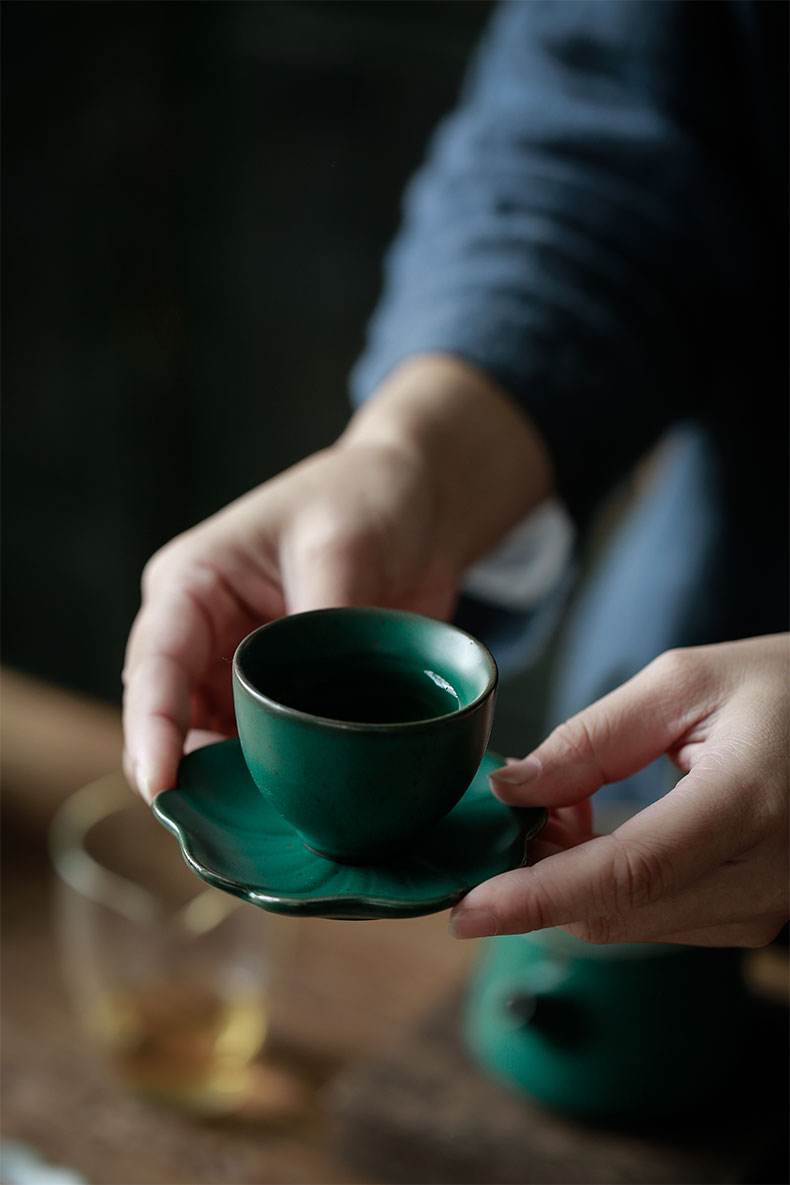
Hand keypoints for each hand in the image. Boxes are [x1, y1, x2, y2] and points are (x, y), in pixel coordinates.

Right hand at [122, 439, 455, 800]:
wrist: (424, 504)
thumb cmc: (368, 500)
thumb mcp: (341, 548)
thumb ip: (320, 624)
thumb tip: (314, 713)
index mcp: (193, 585)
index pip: (156, 663)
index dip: (151, 728)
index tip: (159, 785)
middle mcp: (204, 634)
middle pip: (174, 719)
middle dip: (189, 775)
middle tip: (219, 831)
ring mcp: (242, 671)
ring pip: (217, 744)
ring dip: (235, 786)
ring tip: (264, 832)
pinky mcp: (285, 696)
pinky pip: (267, 748)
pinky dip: (278, 780)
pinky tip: (300, 812)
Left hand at [449, 634, 788, 946]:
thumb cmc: (781, 687)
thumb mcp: (684, 682)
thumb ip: (592, 738)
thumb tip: (511, 789)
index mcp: (748, 804)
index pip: (626, 873)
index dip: (537, 897)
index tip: (467, 910)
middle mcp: (765, 876)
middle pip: (616, 912)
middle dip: (544, 874)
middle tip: (532, 805)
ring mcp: (767, 907)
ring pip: (629, 924)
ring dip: (575, 879)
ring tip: (579, 806)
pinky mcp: (757, 917)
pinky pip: (656, 919)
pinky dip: (610, 886)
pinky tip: (609, 833)